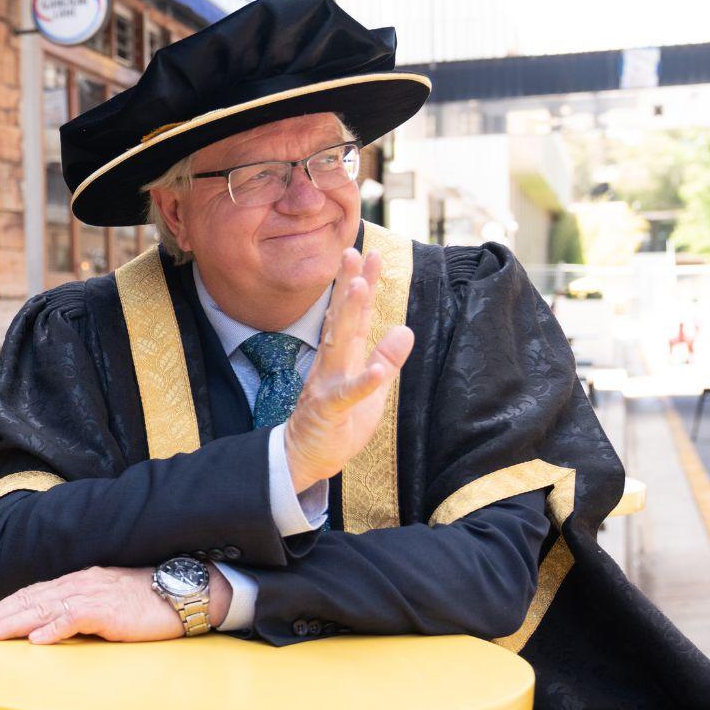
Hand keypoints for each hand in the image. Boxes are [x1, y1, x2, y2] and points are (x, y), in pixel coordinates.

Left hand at [0, 566, 182, 644]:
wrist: (183, 592)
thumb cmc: (148, 601)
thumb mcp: (107, 601)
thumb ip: (81, 609)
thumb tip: (53, 626)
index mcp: (79, 582)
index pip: (34, 594)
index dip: (6, 607)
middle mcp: (81, 584)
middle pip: (30, 599)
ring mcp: (93, 595)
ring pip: (44, 607)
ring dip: (14, 622)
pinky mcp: (109, 610)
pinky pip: (75, 618)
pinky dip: (53, 628)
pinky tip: (36, 640)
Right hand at [284, 247, 415, 492]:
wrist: (303, 457)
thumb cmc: (337, 422)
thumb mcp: (371, 389)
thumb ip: (386, 359)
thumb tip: (405, 329)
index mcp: (343, 357)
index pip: (354, 315)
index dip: (363, 285)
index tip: (371, 255)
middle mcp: (332, 364)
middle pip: (342, 318)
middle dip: (351, 285)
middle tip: (356, 252)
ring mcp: (327, 385)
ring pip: (340, 345)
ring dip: (350, 316)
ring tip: (360, 289)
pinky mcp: (329, 411)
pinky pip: (347, 396)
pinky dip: (362, 384)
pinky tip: (376, 372)